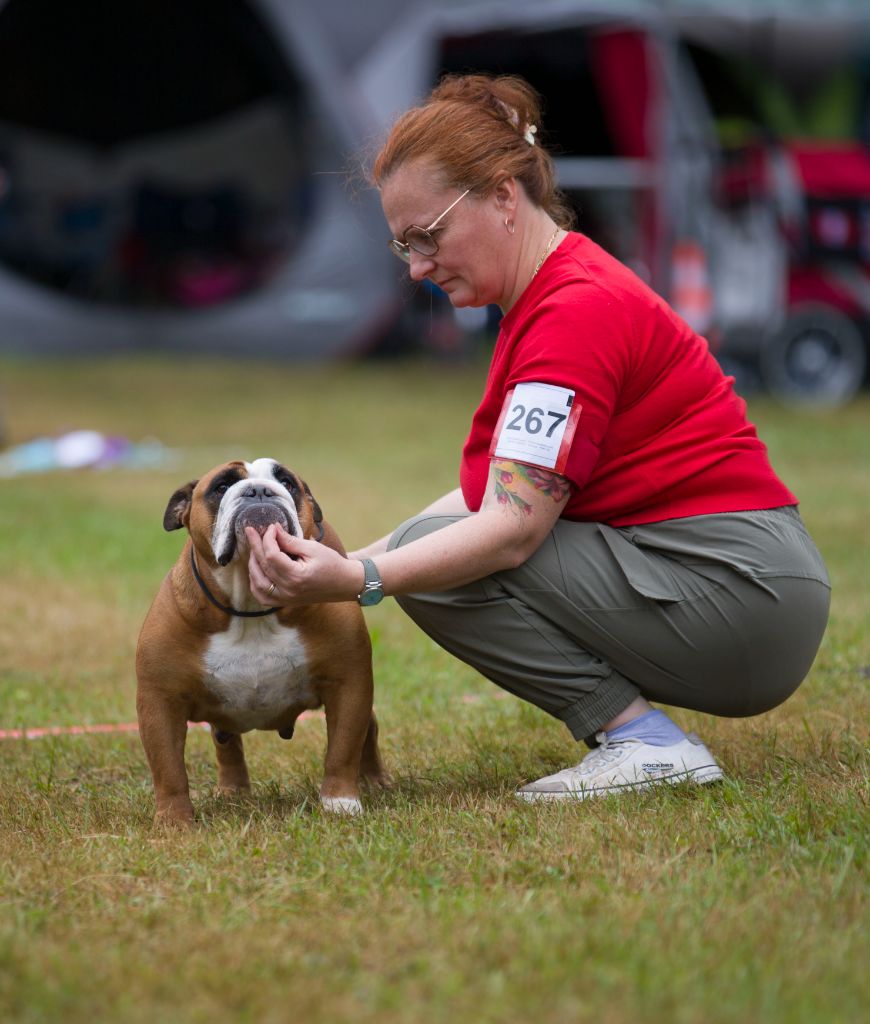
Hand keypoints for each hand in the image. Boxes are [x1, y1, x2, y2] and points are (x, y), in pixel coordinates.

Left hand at [246, 524, 363, 606]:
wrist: (345, 583)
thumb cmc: (332, 564)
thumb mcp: (313, 548)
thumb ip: (290, 541)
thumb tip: (273, 530)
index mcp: (296, 576)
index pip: (271, 555)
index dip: (267, 539)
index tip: (270, 527)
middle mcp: (288, 590)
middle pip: (262, 567)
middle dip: (256, 546)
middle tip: (251, 532)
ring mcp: (286, 599)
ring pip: (257, 583)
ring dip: (253, 564)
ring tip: (255, 549)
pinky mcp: (285, 602)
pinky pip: (262, 596)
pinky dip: (255, 583)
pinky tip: (257, 570)